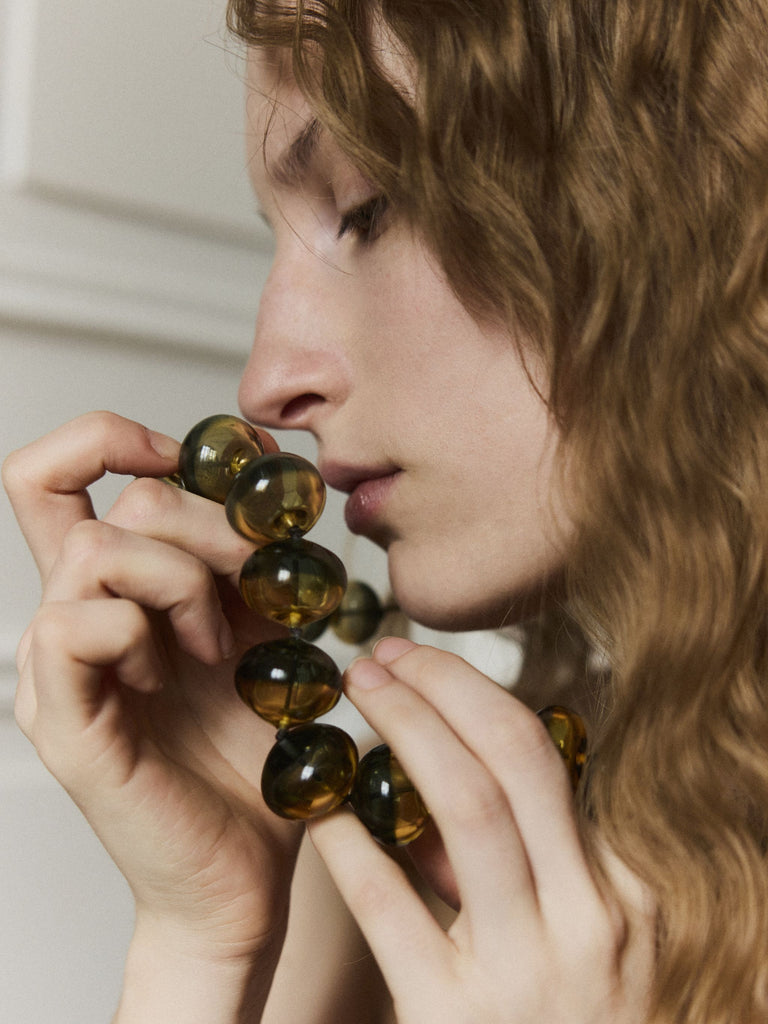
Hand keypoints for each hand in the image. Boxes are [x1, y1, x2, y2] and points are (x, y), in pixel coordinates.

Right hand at [3, 413, 302, 996]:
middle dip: (199, 523)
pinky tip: (180, 673)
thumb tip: (271, 476)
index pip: (56, 474)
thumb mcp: (269, 631)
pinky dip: (143, 633)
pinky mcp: (64, 721)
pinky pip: (72, 628)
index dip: (112, 438)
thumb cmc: (252, 752)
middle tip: (252, 581)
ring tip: (218, 642)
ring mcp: (57, 669)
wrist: (249, 863)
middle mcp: (70, 617)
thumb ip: (253, 561)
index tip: (188, 463)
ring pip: (92, 553)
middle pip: (97, 500)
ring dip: (181, 581)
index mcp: (110, 592)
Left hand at [307, 638, 654, 1023]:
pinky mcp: (456, 1017)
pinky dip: (350, 843)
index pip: (549, 759)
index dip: (475, 693)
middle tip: (382, 651)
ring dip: (403, 732)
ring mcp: (529, 971)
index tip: (425, 659)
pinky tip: (316, 806)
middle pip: (516, 759)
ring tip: (356, 695)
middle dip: (442, 686)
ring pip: (468, 809)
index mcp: (624, 893)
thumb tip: (451, 775)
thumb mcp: (581, 942)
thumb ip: (535, 865)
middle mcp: (592, 920)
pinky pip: (392, 909)